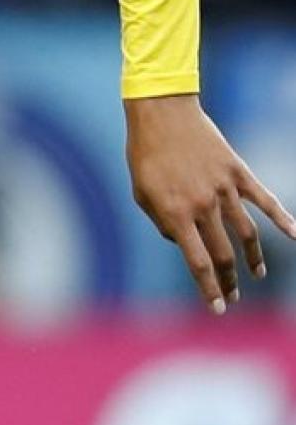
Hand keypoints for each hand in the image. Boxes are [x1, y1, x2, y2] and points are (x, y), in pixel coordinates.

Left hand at [126, 94, 295, 312]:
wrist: (163, 115)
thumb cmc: (145, 156)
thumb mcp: (142, 195)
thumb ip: (163, 224)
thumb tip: (184, 243)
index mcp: (176, 214)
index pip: (198, 263)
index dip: (210, 289)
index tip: (219, 309)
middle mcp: (204, 205)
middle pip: (224, 253)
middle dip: (229, 280)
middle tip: (233, 296)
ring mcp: (224, 188)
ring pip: (247, 232)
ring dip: (253, 258)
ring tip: (255, 275)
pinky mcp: (238, 172)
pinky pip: (266, 200)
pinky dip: (284, 218)